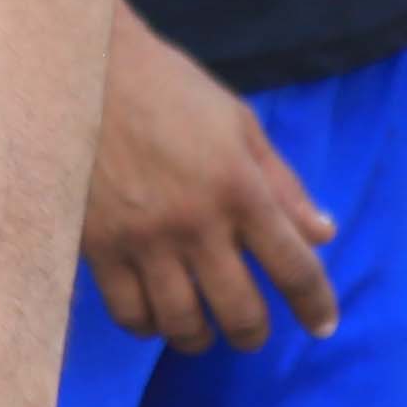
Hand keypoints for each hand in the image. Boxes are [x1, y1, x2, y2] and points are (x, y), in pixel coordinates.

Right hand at [83, 18, 337, 349]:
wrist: (84, 69)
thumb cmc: (168, 89)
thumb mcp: (239, 124)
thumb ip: (282, 184)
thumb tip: (322, 235)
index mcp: (240, 189)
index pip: (294, 267)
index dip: (315, 305)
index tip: (322, 325)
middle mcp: (197, 224)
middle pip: (239, 311)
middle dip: (254, 333)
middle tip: (252, 331)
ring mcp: (144, 240)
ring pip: (182, 323)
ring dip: (201, 338)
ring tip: (203, 331)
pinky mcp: (98, 246)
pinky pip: (128, 311)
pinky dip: (148, 324)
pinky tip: (154, 314)